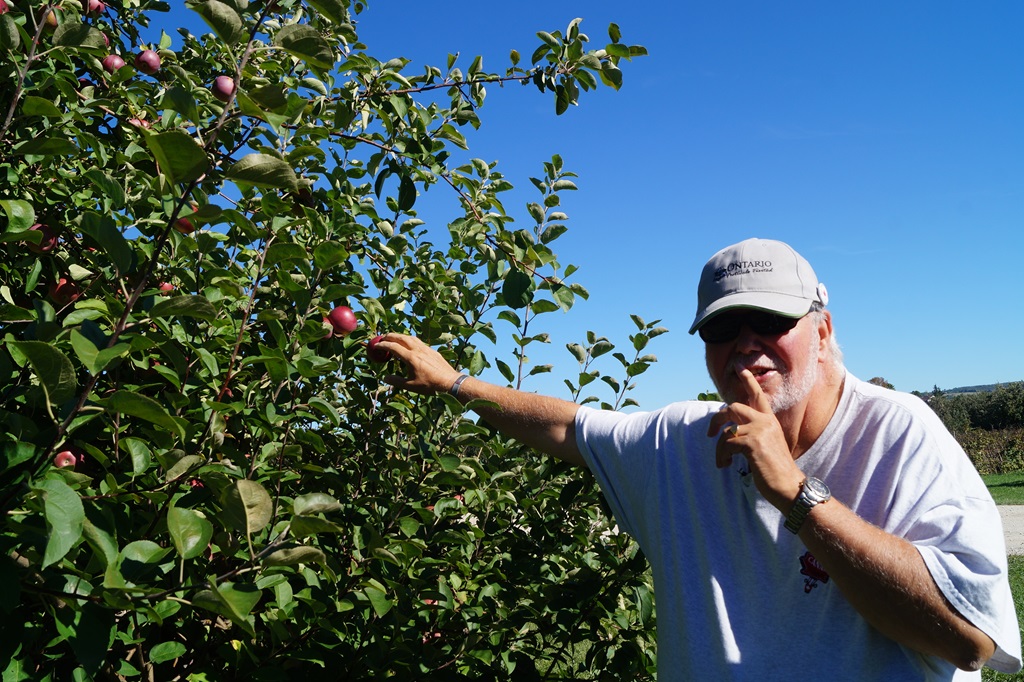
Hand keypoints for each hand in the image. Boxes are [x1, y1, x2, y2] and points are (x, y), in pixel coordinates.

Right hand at [374, 334, 462, 395]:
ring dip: (401, 336)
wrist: (449, 381)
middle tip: (383, 337)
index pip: (393, 347)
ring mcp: (426, 349)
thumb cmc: (430, 385)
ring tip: (395, 338)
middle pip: (401, 338)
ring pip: (411, 337)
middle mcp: (418, 350)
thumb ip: (396, 381)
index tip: (376, 345)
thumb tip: (385, 378)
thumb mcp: (411, 386)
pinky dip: (410, 340)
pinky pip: (418, 341)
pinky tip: (410, 344)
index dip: (383, 345)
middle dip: (390, 336)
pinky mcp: (432, 350)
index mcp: (411, 358)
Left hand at [706, 368, 802, 510]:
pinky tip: (726, 465)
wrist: (788, 485)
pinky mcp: (752, 443)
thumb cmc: (775, 469)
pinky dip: (722, 456)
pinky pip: (726, 444)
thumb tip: (731, 429)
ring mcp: (759, 431)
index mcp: (769, 421)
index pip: (758, 396)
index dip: (749, 381)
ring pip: (726, 431)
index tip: (740, 367)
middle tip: (710, 433)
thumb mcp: (767, 445)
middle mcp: (765, 421)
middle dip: (717, 419)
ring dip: (720, 449)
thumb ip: (754, 433)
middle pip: (732, 408)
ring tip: (723, 462)